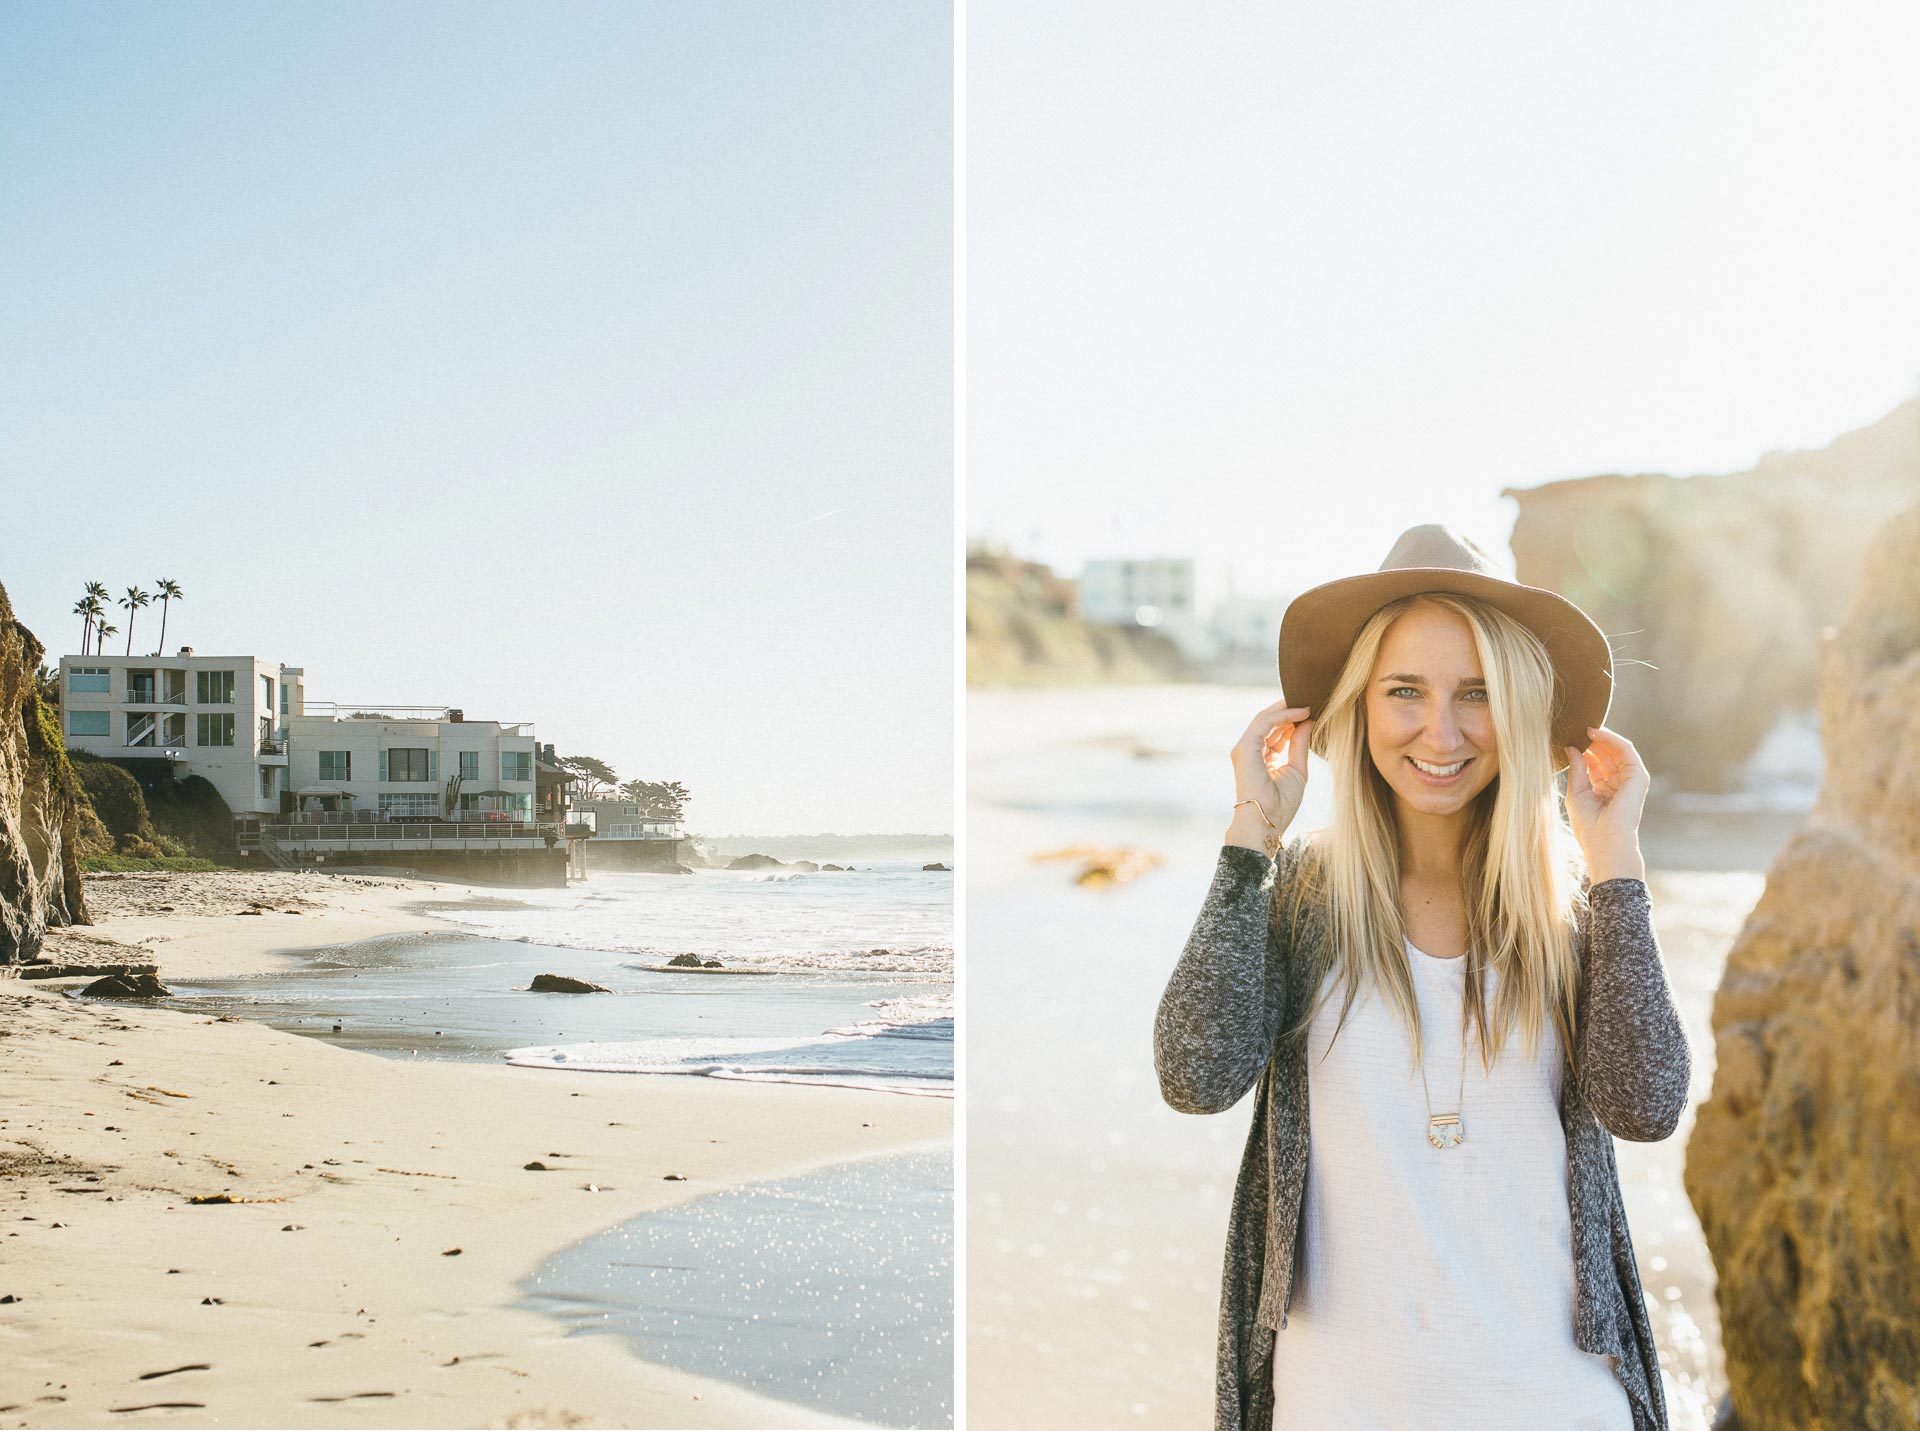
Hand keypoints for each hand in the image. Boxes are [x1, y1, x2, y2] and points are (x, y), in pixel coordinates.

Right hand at [1228, 700, 1311, 850]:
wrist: (1266, 822)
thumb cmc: (1280, 805)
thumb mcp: (1297, 770)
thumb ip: (1300, 745)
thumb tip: (1307, 722)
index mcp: (1260, 757)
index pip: (1274, 731)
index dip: (1292, 719)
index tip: (1312, 711)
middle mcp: (1249, 750)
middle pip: (1268, 722)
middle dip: (1288, 710)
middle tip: (1310, 699)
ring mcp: (1245, 748)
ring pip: (1265, 718)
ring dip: (1287, 709)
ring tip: (1308, 702)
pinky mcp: (1246, 748)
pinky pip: (1265, 723)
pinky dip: (1283, 715)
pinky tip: (1302, 712)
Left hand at [1565, 725, 1648, 878]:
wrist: (1605, 842)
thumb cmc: (1588, 825)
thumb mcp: (1577, 791)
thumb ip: (1577, 768)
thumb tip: (1571, 747)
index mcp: (1605, 789)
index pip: (1596, 763)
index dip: (1584, 748)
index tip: (1570, 736)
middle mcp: (1619, 783)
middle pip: (1607, 754)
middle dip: (1593, 740)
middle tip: (1577, 726)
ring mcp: (1630, 780)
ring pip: (1617, 749)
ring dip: (1602, 736)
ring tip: (1585, 727)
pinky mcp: (1638, 776)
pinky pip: (1625, 750)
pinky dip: (1611, 738)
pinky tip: (1595, 732)